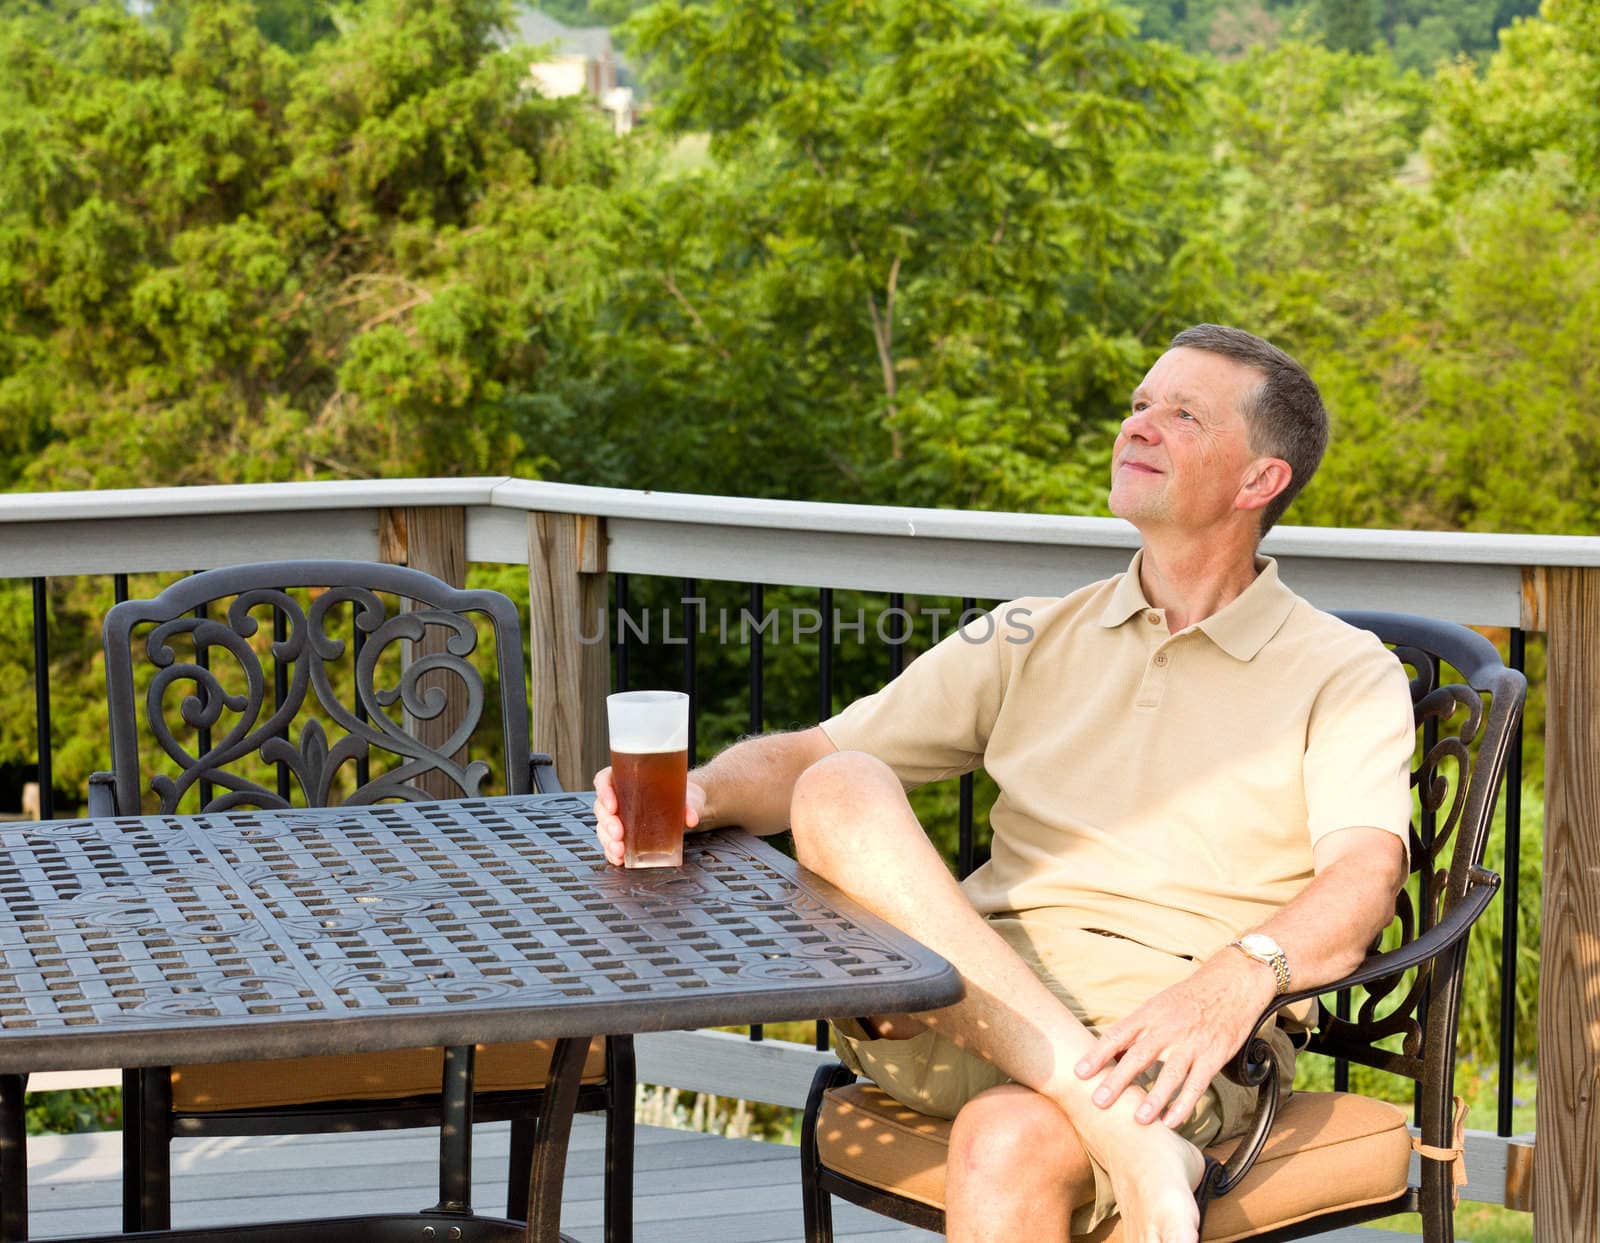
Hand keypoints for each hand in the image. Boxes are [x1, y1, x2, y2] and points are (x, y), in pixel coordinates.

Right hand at [592, 766, 705, 866]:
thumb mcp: (686, 794)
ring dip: (608, 840)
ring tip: (619, 849)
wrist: (688, 801)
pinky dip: (612, 850)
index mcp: (626, 777)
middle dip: (607, 822)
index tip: (612, 806)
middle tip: (619, 833)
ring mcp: (619, 815)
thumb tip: (691, 818)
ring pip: (603, 826)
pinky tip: (618, 857)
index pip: (604, 780)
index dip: (603, 792)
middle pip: (601, 807)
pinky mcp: (624, 832)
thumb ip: (688, 805)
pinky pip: (610, 841)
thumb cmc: (680, 791)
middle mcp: (619, 795)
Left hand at [1073, 953, 1275, 1127]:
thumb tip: (1110, 1054)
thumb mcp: (1158, 1005)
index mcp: (1149, 1014)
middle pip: (1138, 1056)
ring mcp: (1191, 1043)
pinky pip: (1197, 1084)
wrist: (1232, 983)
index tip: (1079, 1073)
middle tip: (1098, 1102)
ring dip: (1153, 1098)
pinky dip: (1184, 1104)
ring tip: (1138, 1119)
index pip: (1118, 1034)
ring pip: (1170, 1074)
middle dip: (1117, 1080)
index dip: (1097, 1054)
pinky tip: (1172, 1121)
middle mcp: (1167, 1028)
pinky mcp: (1213, 1056)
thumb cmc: (1190, 997)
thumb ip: (1136, 1029)